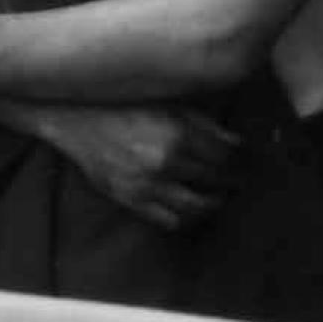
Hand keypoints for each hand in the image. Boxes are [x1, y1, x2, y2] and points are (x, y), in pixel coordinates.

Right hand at [44, 105, 242, 231]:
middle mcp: (164, 161)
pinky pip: (167, 220)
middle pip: (213, 180)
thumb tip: (235, 142)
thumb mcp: (167, 102)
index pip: (225, 156)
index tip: (249, 160)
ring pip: (194, 207)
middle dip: (232, 181)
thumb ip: (203, 122)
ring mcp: (145, 184)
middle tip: (241, 181)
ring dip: (212, 205)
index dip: (242, 159)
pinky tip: (191, 210)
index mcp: (177, 132)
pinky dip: (185, 219)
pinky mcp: (129, 198)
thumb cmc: (123, 102)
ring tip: (220, 198)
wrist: (73, 115)